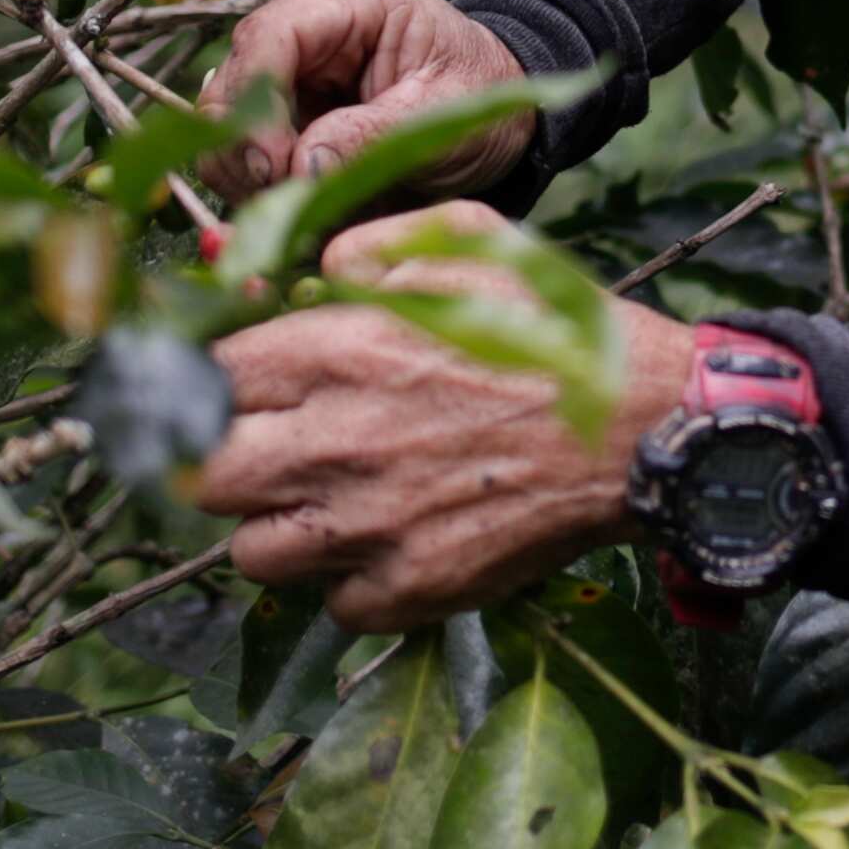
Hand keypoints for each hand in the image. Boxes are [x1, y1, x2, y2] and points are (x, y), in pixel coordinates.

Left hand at [193, 200, 697, 625]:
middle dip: (221, 461)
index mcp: (339, 351)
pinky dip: (351, 583)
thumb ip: (371, 246)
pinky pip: (333, 605)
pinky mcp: (412, 588)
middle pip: (202, 477)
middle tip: (262, 451)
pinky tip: (390, 541)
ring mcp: (371, 526)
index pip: (203, 379)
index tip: (231, 389)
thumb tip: (312, 275)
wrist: (646, 429)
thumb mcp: (469, 242)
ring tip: (326, 503)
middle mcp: (337, 443)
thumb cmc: (558, 330)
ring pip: (251, 554)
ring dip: (278, 529)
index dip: (206, 383)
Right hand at [202, 0, 535, 201]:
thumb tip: (301, 169)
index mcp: (351, 0)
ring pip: (226, 129)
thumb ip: (373, 137)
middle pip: (232, 85)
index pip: (270, 37)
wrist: (506, 117)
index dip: (257, 106)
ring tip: (301, 218)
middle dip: (246, 153)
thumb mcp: (445, 116)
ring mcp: (292, 77)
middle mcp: (308, 30)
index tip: (272, 170)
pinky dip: (264, 196)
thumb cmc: (485, 96)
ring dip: (251, 182)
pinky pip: (245, 161)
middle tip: (282, 209)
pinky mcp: (287, 120)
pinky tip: (302, 217)